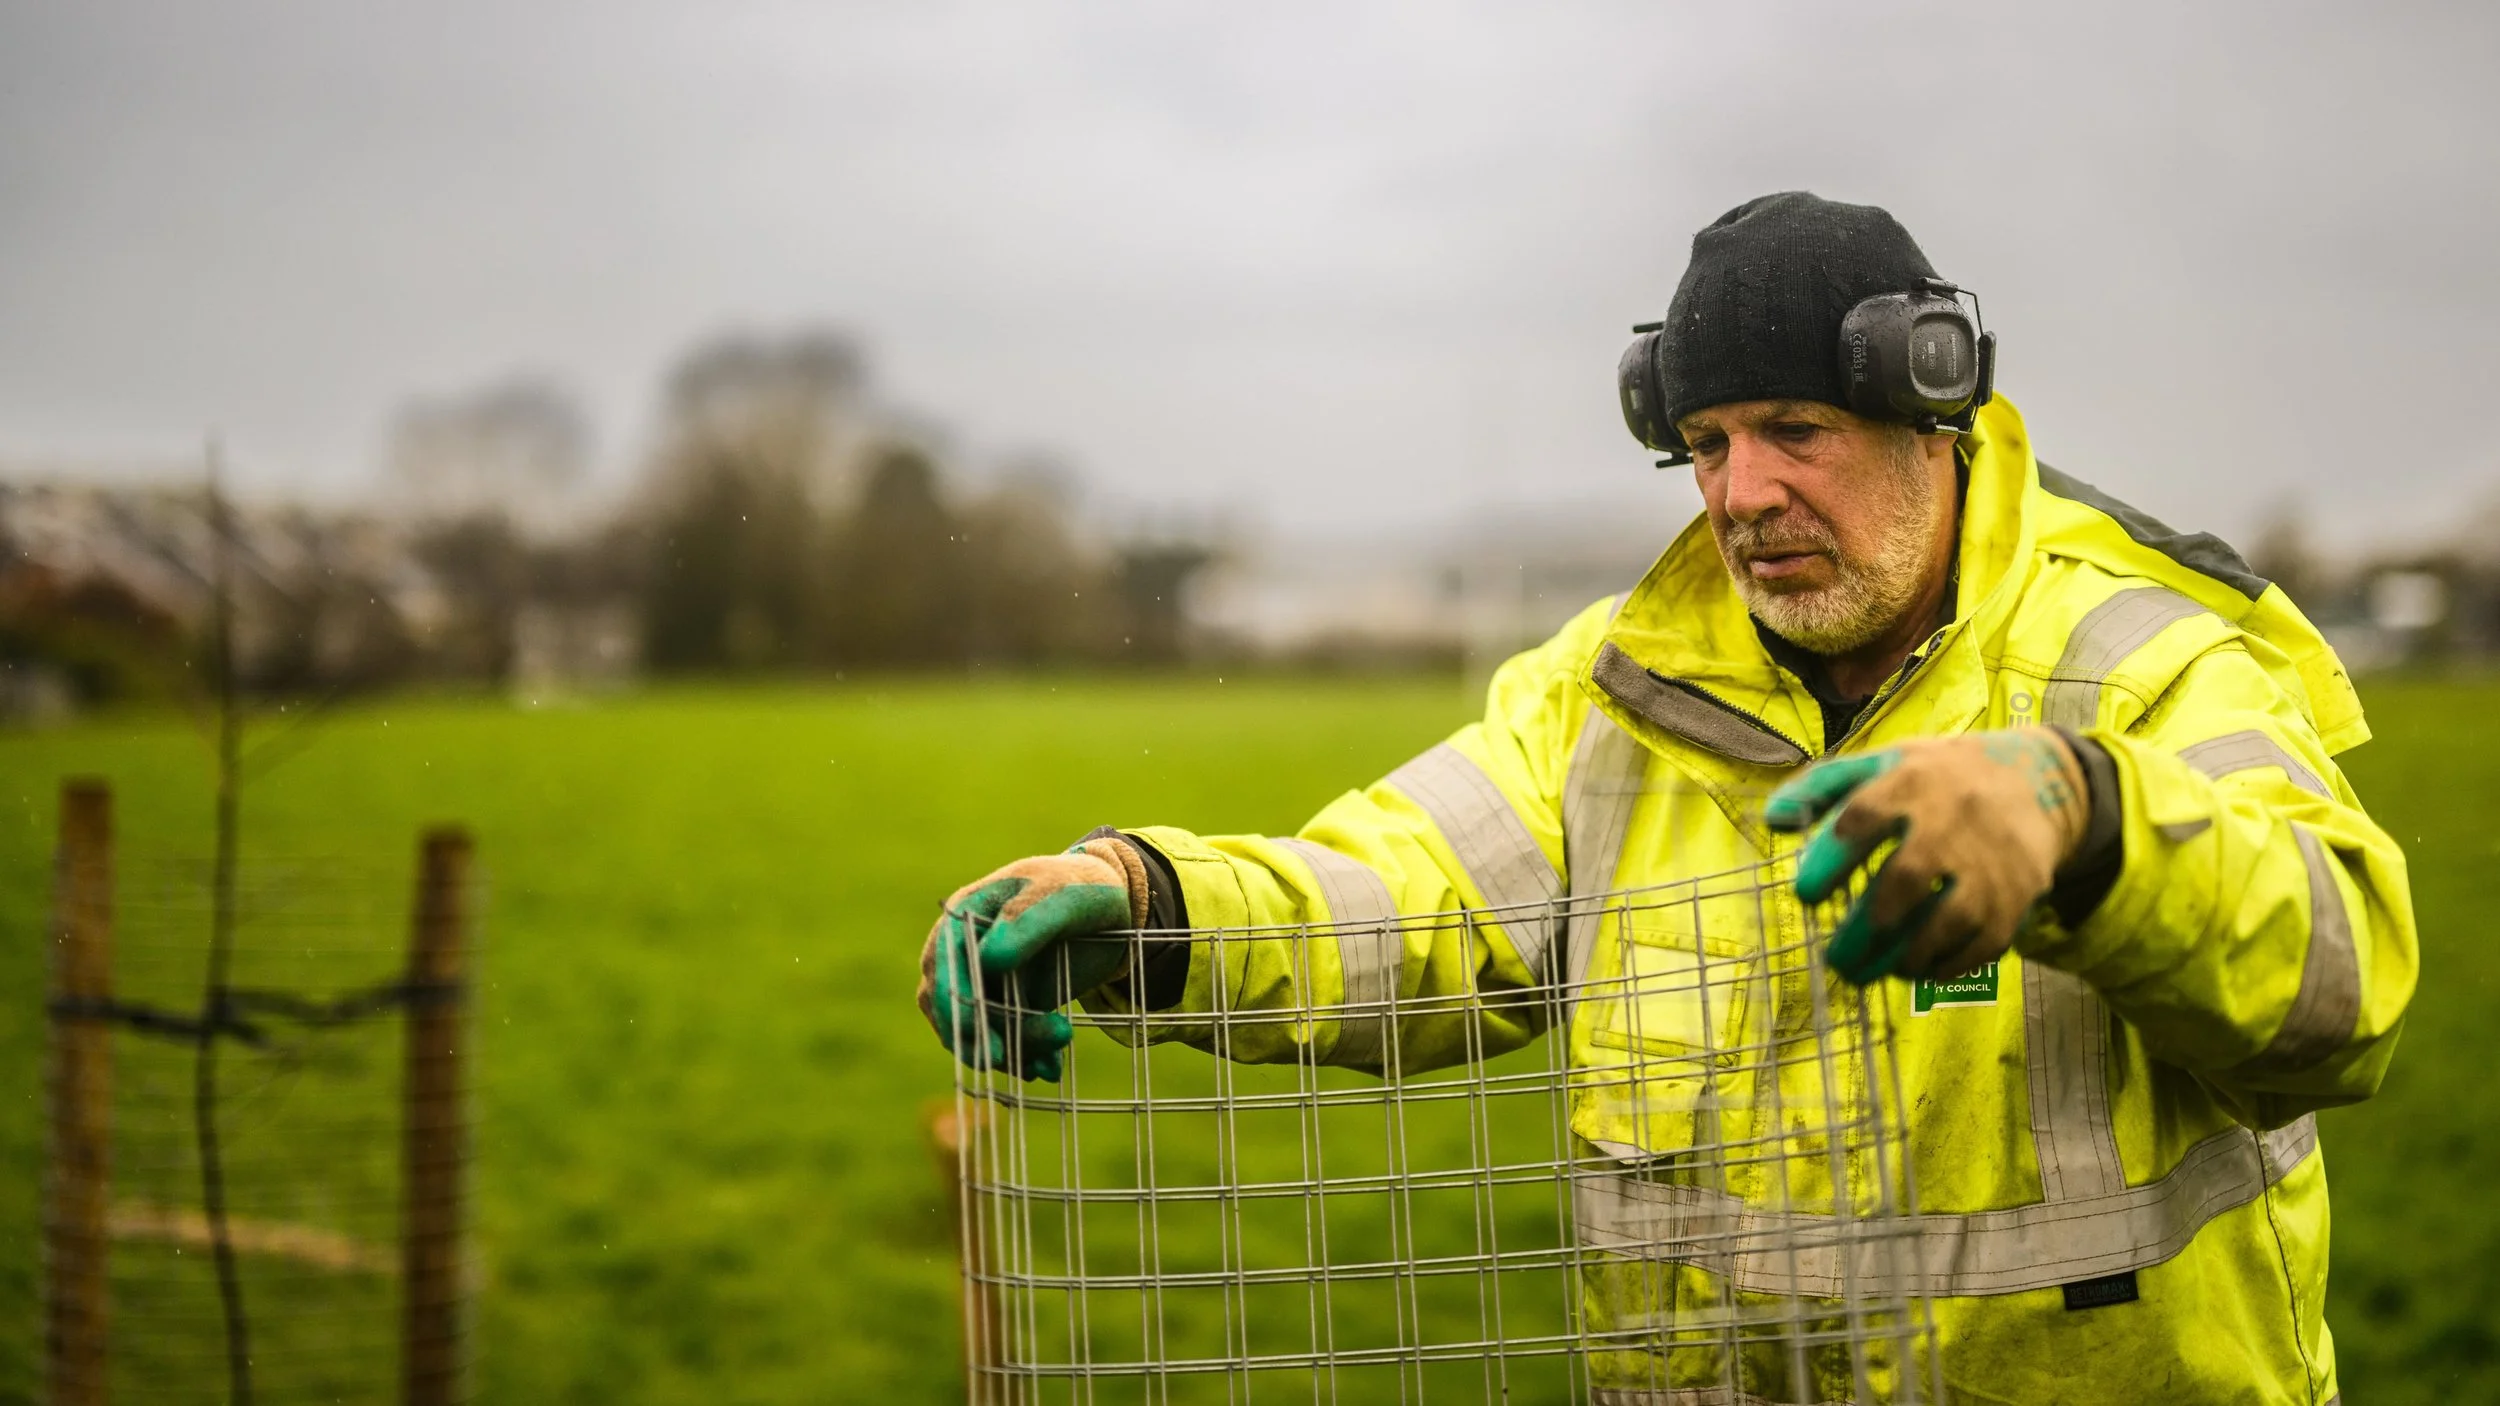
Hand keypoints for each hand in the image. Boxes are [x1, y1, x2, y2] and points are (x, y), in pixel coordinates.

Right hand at [917, 837, 1149, 1080]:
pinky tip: (1049, 1068)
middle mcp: (963, 949)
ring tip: (1051, 1064)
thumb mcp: (1064, 896)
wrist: (1111, 908)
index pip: (942, 966)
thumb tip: (989, 959)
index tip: (986, 1044)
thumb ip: (1028, 920)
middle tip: (1032, 1060)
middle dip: (988, 1039)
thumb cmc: (1083, 889)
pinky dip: (1023, 1057)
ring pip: (976, 1029)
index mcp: (965, 913)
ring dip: (1011, 1053)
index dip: (958, 1008)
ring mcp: (981, 979)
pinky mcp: (1003, 1003)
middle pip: (955, 1006)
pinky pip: (1000, 1037)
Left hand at [1763, 730, 2089, 985]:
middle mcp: (1951, 822)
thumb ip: (1824, 786)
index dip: (1832, 857)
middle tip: (1835, 959)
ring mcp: (1988, 863)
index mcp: (1910, 782)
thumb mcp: (1884, 762)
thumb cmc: (1938, 777)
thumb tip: (1773, 820)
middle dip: (1865, 927)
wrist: (2037, 782)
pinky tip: (1915, 971)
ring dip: (1904, 955)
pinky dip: (1946, 965)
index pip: (1864, 816)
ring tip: (1870, 970)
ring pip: (1947, 920)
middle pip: (1905, 879)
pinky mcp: (2016, 897)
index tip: (1807, 894)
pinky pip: (1982, 944)